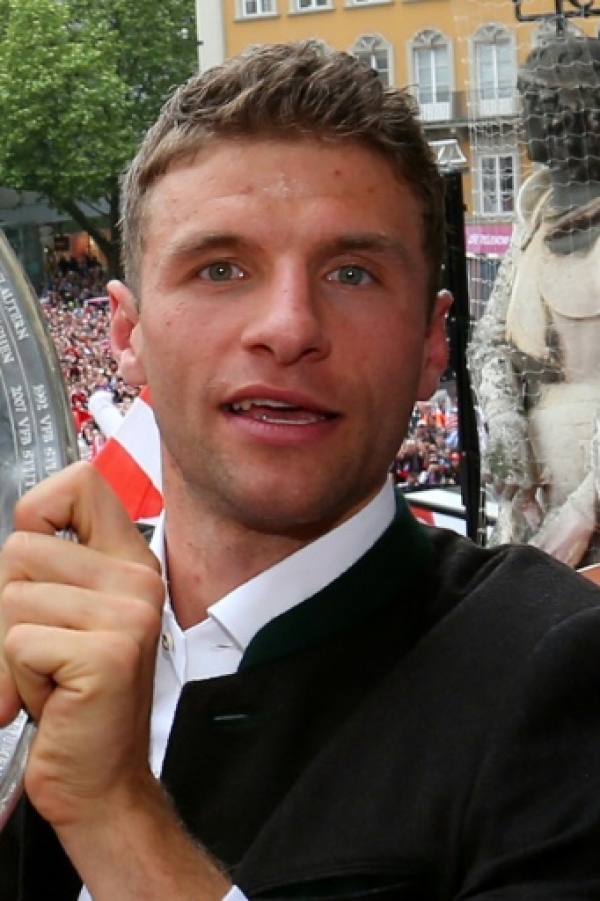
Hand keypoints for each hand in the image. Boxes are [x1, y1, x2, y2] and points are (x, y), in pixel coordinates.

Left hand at [0, 461, 164, 828]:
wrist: (101, 779)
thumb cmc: (78, 701)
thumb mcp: (72, 619)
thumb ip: (54, 570)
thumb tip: (14, 540)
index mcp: (129, 564)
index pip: (82, 484)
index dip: (40, 509)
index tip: (35, 553)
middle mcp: (137, 581)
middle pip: (21, 548)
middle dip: (7, 606)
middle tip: (39, 649)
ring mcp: (127, 615)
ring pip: (12, 598)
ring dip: (10, 650)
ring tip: (48, 676)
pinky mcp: (107, 654)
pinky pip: (18, 643)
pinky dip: (16, 680)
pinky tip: (51, 698)